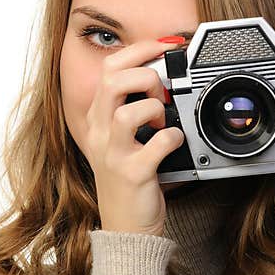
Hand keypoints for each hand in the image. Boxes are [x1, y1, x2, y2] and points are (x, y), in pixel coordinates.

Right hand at [85, 38, 186, 235]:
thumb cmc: (129, 179)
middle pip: (113, 81)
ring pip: (128, 112)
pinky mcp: (132, 174)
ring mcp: (113, 154)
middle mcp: (100, 133)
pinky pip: (156, 146)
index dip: (139, 49)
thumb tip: (162, 77)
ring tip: (163, 122)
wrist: (125, 228)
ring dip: (154, 109)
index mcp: (98, 118)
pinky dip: (173, 139)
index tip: (165, 46)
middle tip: (160, 94)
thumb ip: (132, 108)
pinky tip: (175, 143)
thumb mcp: (120, 139)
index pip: (110, 67)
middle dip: (145, 76)